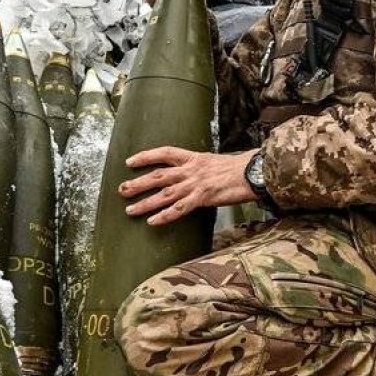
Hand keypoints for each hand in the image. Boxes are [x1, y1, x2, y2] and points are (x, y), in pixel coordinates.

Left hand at [119, 147, 259, 225]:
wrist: (253, 173)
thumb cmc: (239, 168)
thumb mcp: (216, 162)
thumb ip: (202, 167)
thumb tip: (194, 171)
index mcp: (194, 158)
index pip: (165, 153)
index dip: (146, 156)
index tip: (130, 161)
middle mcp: (191, 170)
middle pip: (158, 176)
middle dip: (138, 183)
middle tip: (121, 190)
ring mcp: (195, 184)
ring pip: (164, 194)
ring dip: (145, 202)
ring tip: (130, 209)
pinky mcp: (203, 198)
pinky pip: (179, 209)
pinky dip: (164, 215)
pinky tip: (152, 221)